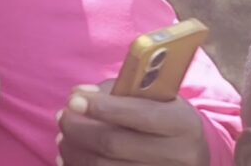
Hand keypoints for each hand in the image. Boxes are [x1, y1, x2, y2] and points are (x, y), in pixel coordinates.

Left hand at [56, 81, 209, 165]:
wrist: (189, 156)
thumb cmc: (162, 119)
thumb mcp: (153, 99)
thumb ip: (116, 92)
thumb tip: (78, 95)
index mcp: (181, 123)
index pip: (137, 115)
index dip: (101, 107)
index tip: (73, 100)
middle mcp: (179, 155)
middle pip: (113, 144)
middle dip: (77, 130)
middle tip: (61, 117)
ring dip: (73, 151)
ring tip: (63, 138)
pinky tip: (69, 158)